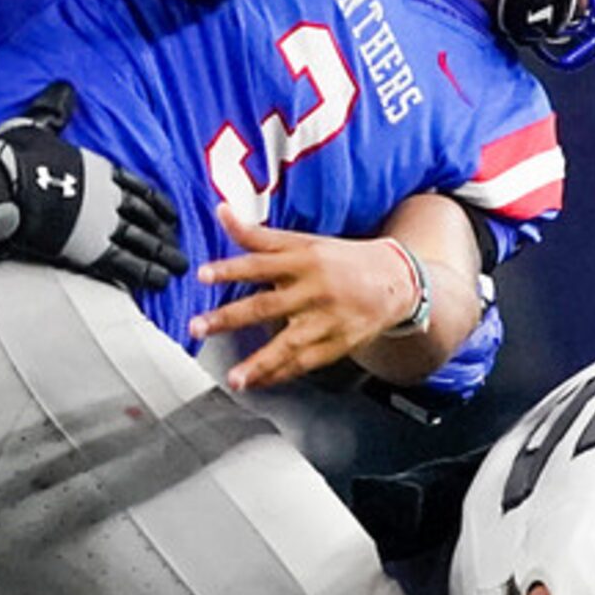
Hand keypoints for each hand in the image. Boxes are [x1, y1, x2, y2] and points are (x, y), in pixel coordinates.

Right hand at [0, 80, 182, 290]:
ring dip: (163, 255)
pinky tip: (159, 281)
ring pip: (143, 241)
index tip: (170, 214)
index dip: (155, 203)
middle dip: (164, 232)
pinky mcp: (92, 248)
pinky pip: (126, 263)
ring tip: (178, 267)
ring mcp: (103, 223)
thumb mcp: (39, 124)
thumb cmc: (16, 156)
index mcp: (98, 169)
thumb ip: (55, 111)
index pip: (136, 187)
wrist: (5, 185)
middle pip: (145, 217)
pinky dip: (145, 272)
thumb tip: (64, 90)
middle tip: (179, 245)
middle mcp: (108, 196)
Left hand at [190, 203, 422, 388]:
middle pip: (266, 305)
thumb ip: (259, 235)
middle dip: (229, 318)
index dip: (230, 268)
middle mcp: (313, 291)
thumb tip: (222, 210)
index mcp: (304, 260)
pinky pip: (304, 364)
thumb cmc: (342, 260)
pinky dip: (280, 375)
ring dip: (259, 363)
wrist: (396, 282)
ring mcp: (326, 321)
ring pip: (288, 344)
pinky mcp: (337, 345)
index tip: (203, 275)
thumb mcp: (304, 242)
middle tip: (198, 328)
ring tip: (235, 378)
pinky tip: (258, 383)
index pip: (260, 263)